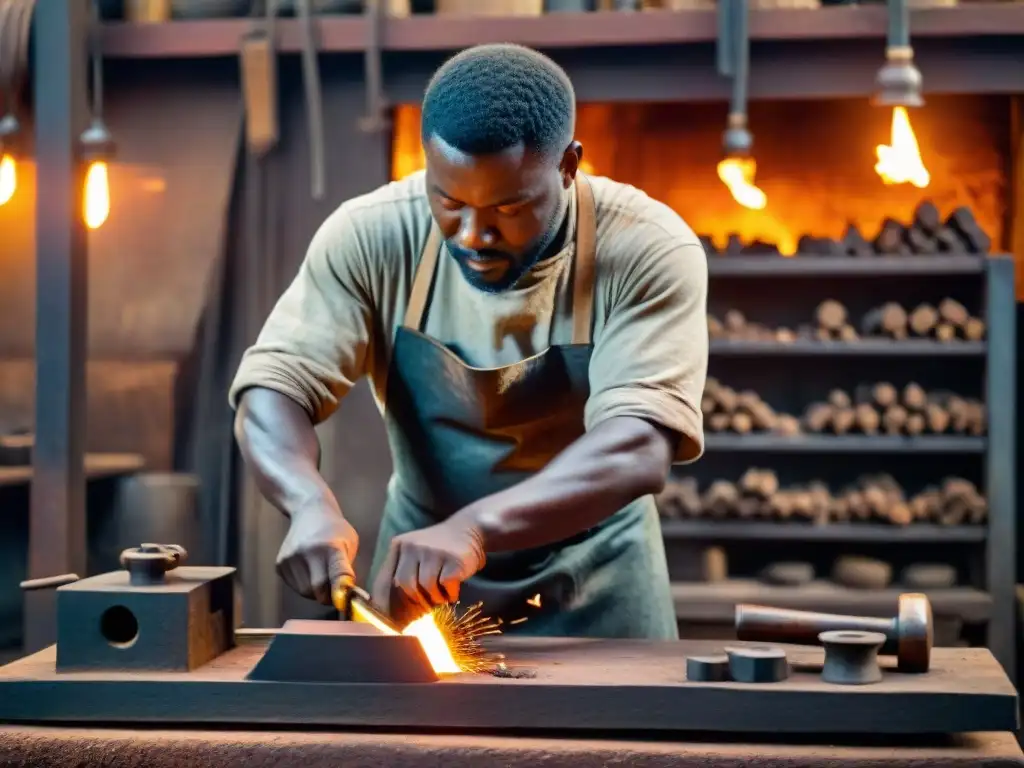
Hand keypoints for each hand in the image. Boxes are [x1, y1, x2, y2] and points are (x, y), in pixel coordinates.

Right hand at [276, 502, 358, 605]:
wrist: (309, 511)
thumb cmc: (335, 529)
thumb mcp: (350, 543)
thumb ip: (347, 569)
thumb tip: (348, 596)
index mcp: (331, 547)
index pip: (336, 575)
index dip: (341, 591)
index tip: (344, 602)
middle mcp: (308, 552)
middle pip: (317, 590)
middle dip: (327, 596)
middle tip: (334, 591)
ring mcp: (291, 558)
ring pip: (304, 592)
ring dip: (315, 592)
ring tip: (322, 577)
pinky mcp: (279, 564)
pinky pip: (293, 587)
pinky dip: (303, 586)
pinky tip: (309, 572)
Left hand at [371, 517, 485, 626]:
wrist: (469, 529)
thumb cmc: (438, 549)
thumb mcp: (415, 552)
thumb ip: (401, 572)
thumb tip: (385, 609)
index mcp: (399, 545)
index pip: (385, 580)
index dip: (385, 602)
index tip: (389, 621)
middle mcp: (413, 545)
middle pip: (405, 584)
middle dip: (416, 597)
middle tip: (428, 599)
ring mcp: (433, 551)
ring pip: (426, 587)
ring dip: (436, 596)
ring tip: (443, 590)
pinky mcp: (453, 560)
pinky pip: (445, 587)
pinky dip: (450, 594)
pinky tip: (454, 587)